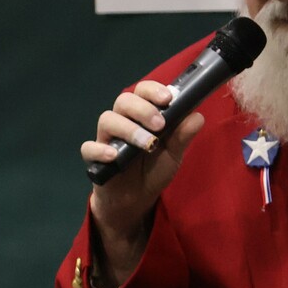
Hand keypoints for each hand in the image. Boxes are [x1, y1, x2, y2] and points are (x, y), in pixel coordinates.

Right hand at [83, 81, 204, 246]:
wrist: (137, 197)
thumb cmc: (155, 168)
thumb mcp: (174, 154)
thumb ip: (183, 135)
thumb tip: (197, 116)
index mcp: (142, 115)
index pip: (142, 92)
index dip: (152, 90)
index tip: (168, 98)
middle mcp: (123, 120)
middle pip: (124, 101)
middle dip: (143, 109)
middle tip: (160, 124)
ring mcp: (107, 137)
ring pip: (108, 120)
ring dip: (128, 129)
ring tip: (147, 143)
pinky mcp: (94, 157)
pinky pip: (89, 148)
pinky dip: (100, 150)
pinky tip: (114, 156)